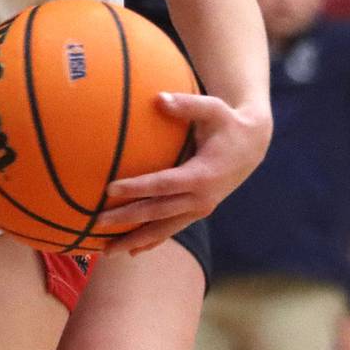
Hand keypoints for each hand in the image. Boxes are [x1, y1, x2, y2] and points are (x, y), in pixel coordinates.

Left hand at [95, 91, 271, 254]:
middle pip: (158, 212)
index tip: (109, 189)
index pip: (163, 184)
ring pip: (163, 229)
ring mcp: (200, 209)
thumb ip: (186, 104)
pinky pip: (171, 230)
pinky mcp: (197, 212)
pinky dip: (151, 242)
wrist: (252, 146)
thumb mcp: (213, 109)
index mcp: (202, 175)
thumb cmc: (227, 124)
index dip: (137, 188)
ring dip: (135, 240)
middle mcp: (201, 199)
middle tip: (97, 222)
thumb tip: (158, 97)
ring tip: (107, 251)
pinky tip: (132, 252)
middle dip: (127, 219)